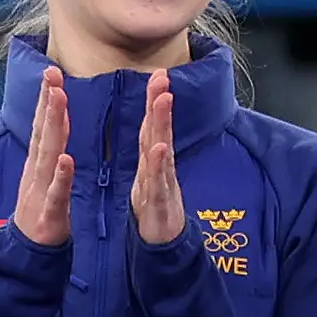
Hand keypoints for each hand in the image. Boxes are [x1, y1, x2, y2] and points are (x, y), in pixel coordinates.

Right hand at [12, 65, 72, 246]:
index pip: (45, 126)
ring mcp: (41, 191)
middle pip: (44, 131)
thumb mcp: (43, 176)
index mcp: (41, 163)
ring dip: (53, 127)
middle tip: (52, 73)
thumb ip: (47, 149)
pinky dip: (61, 176)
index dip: (47, 98)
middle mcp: (38, 172)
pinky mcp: (49, 213)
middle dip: (48, 102)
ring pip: (48, 154)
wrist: (28, 254)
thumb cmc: (41, 211)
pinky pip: (57, 192)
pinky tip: (67, 159)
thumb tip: (50, 120)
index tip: (52, 71)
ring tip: (58, 101)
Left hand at [129, 69, 182, 244]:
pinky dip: (158, 165)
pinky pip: (157, 181)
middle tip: (163, 77)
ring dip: (162, 124)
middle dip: (160, 103)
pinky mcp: (160, 202)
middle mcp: (160, 165)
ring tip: (163, 101)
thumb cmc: (155, 207)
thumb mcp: (151, 174)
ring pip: (161, 149)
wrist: (165, 242)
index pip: (152, 125)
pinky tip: (160, 148)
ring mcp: (162, 182)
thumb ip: (152, 150)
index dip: (154, 100)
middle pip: (159, 130)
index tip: (158, 75)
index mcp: (152, 159)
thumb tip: (153, 127)